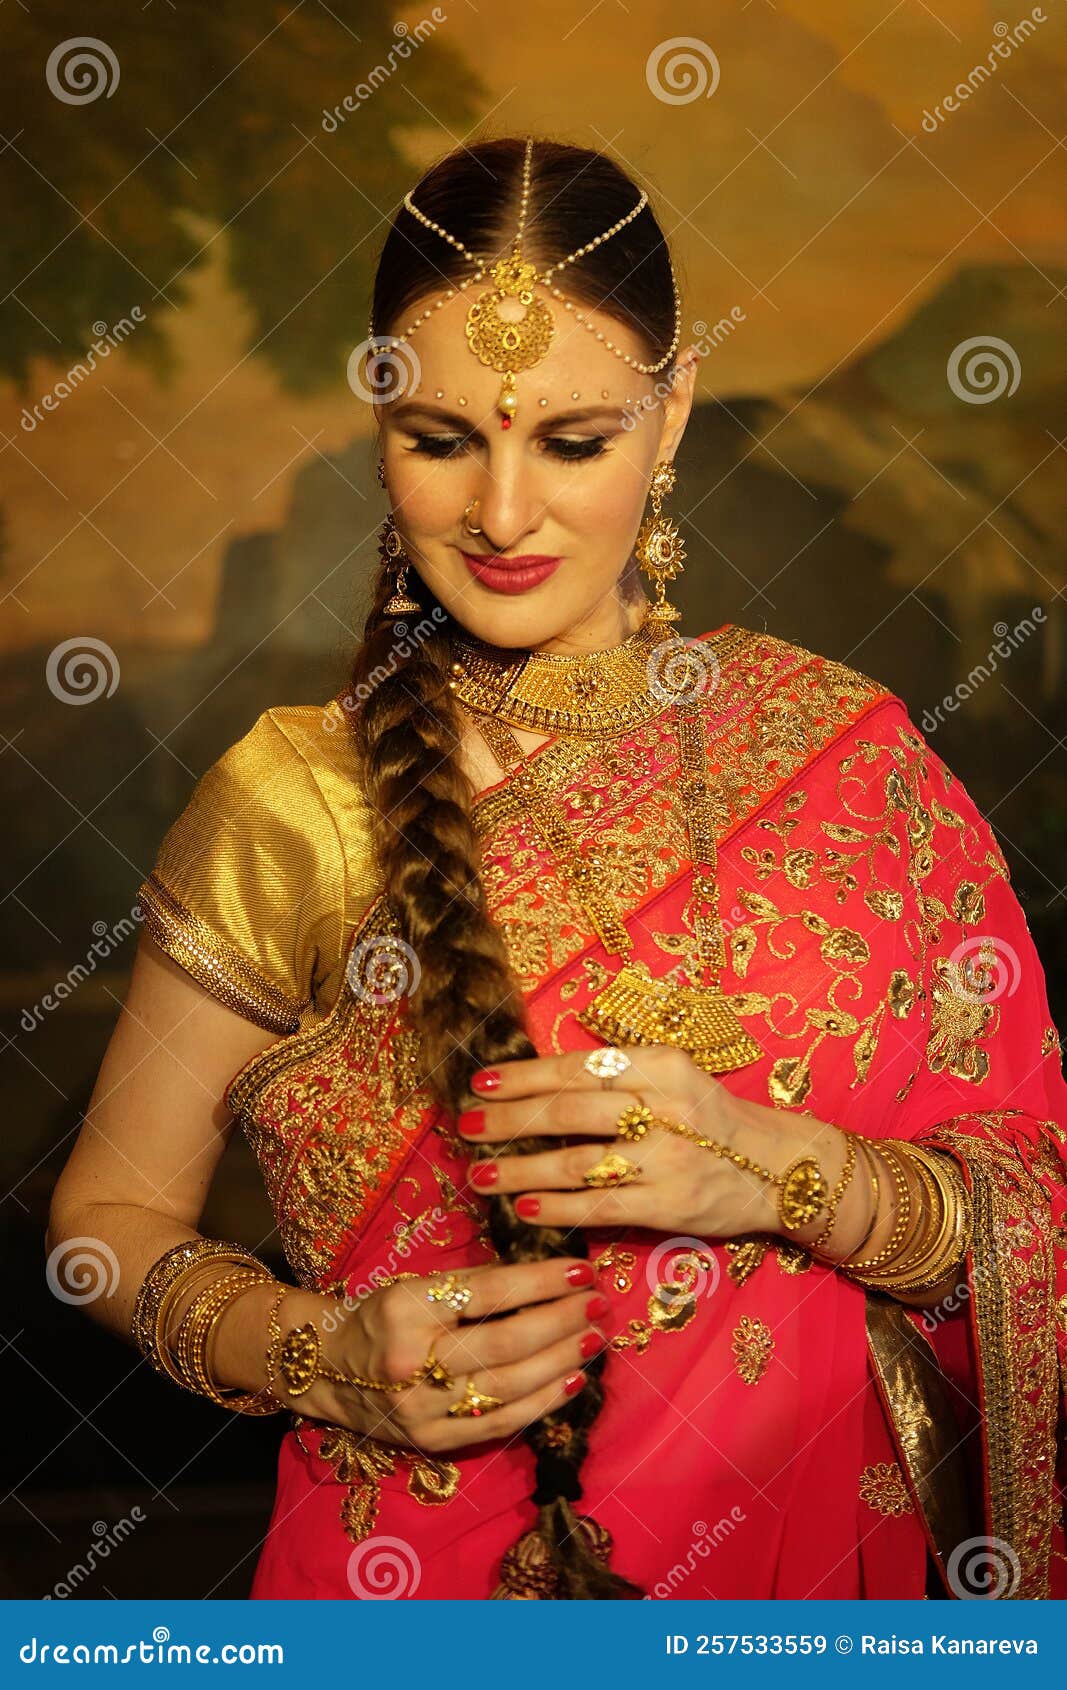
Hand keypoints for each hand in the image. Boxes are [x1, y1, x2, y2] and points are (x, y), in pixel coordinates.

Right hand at [272, 1258, 609, 1453]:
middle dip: (560, 1322)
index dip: (539, 1281)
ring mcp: (421, 1409)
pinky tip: (573, 1379)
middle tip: (598, 1304)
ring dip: (561, 1361)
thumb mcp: (415, 1285)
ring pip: (508, 1387)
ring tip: (594, 1337)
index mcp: (405, 1309)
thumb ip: (473, 1286)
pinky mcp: (432, 1442)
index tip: (580, 1270)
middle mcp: (411, 1362)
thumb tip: (545, 1278)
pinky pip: (500, 1424)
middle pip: (503, 1343)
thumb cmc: (381, 1317)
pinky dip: (543, 1402)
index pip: (486, 1293)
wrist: (324, 1369)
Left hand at [456, 1047, 846, 1241]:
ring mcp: (669, 1158)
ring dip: (521, 1170)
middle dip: (511, 1120)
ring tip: (480, 1174)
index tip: (481, 1082)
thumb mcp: (672, 1076)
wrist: (778, 1167)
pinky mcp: (670, 1204)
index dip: (524, 1077)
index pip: (579, 1068)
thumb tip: (540, 1075)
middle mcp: (665, 1107)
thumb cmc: (708, 1119)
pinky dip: (558, 1207)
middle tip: (467, 1126)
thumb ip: (615, 1070)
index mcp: (661, 1065)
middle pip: (571, 1112)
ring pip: (578, 1163)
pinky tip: (524, 1208)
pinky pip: (601, 1206)